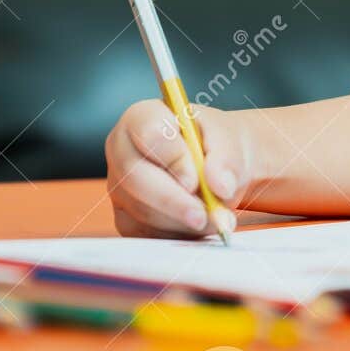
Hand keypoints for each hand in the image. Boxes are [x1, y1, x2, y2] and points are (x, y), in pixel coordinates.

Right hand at [104, 100, 256, 238]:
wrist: (218, 166)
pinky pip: (144, 232)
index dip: (173, 158)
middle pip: (134, 177)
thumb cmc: (217, 145)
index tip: (195, 179)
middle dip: (172, 200)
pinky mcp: (126, 216)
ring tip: (213, 215)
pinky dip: (176, 233)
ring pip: (141, 210)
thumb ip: (227, 158)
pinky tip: (199, 224)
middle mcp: (122, 150)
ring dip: (180, 219)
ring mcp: (120, 185)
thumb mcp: (229, 140)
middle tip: (203, 214)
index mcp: (142, 117)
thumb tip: (220, 186)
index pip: (148, 133)